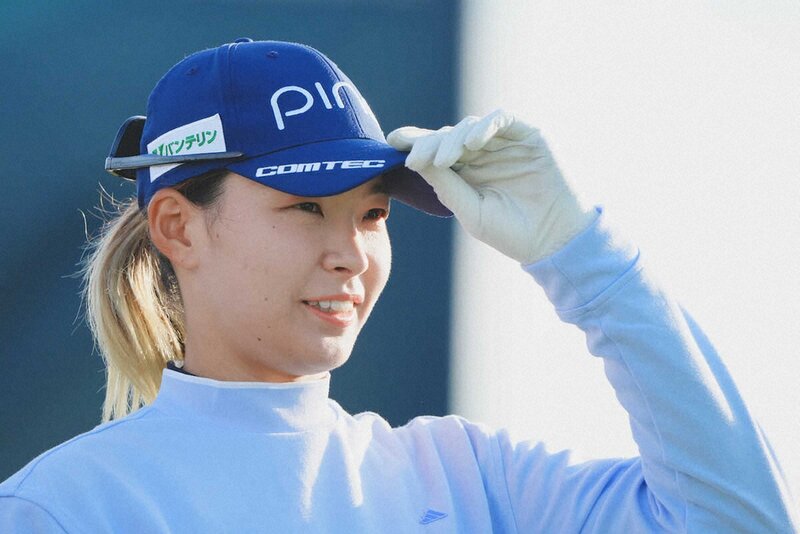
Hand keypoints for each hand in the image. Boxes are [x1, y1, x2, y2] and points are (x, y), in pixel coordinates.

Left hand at [387, 110, 595, 263]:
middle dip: (428, 144)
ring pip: (470, 126)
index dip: (414, 142)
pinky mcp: (528, 136)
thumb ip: (446, 185)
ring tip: (444, 160)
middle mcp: (483, 154)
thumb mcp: (470, 211)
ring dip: (453, 139)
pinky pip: (502, 119)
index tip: (391, 143)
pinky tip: (471, 142)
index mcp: (466, 173)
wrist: (554, 241)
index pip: (435, 150)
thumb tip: (416, 160)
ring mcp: (505, 143)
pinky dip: (484, 126)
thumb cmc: (511, 232)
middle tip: (414, 160)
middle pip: (448, 136)